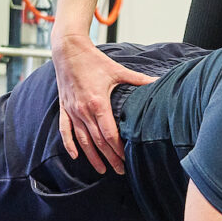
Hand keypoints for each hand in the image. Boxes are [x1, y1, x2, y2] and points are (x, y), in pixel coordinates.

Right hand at [51, 34, 154, 174]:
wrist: (68, 50)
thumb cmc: (93, 60)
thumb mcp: (117, 70)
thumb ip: (138, 79)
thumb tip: (157, 82)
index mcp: (98, 102)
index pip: (109, 133)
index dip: (117, 148)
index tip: (126, 158)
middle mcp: (83, 110)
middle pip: (97, 141)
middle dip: (109, 157)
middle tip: (120, 170)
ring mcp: (72, 110)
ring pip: (82, 140)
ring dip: (92, 156)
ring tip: (102, 169)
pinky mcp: (64, 108)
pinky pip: (65, 130)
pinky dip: (69, 145)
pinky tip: (75, 156)